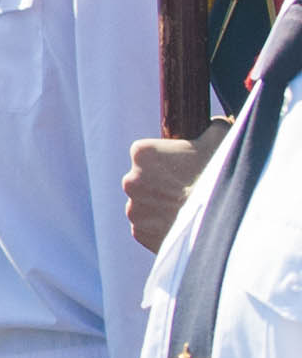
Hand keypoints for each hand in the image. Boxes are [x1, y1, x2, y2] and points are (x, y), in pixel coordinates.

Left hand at [126, 124, 225, 252]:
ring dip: (160, 204)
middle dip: (161, 182)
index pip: (147, 151)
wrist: (227, 218)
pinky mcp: (140, 233)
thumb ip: (210, 127)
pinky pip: (148, 226)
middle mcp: (130, 180)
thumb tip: (213, 124)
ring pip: (145, 203)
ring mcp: (134, 209)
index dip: (166, 157)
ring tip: (187, 207)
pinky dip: (161, 225)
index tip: (182, 164)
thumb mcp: (221, 138)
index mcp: (142, 153)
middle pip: (143, 178)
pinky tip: (182, 222)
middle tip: (188, 187)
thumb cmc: (221, 174)